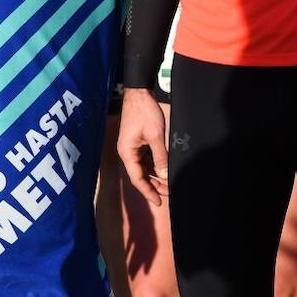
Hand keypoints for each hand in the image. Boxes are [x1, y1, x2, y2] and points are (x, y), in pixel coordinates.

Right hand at [117, 87, 169, 205]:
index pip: (137, 178)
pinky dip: (154, 167)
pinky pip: (145, 159)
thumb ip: (160, 158)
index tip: (159, 202)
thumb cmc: (145, 113)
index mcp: (127, 153)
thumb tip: (164, 176)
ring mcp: (131, 147)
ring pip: (143, 168)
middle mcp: (127, 152)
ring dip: (155, 177)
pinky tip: (164, 171)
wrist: (139, 93)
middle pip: (140, 175)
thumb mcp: (155, 136)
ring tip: (169, 184)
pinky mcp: (137, 142)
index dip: (148, 192)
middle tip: (169, 193)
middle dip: (154, 185)